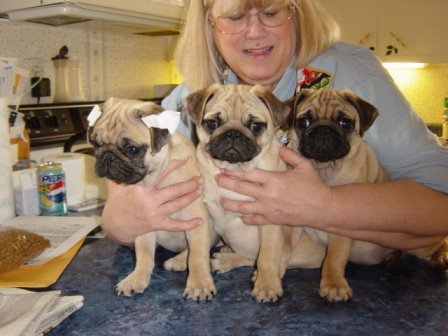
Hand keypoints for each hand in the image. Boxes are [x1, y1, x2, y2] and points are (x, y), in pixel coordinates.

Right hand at [102, 160, 203, 244]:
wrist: (114, 226)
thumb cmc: (116, 203)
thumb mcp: (116, 185)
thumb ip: (122, 171)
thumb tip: (123, 155)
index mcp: (140, 188)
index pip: (160, 174)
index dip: (174, 166)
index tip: (185, 160)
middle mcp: (150, 201)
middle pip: (174, 190)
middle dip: (189, 184)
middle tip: (200, 179)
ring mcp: (155, 214)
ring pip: (177, 205)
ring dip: (191, 197)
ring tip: (200, 190)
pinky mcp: (158, 224)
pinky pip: (175, 226)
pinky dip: (188, 225)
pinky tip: (200, 221)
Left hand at [216, 147, 331, 226]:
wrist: (322, 208)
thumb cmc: (314, 186)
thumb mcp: (304, 165)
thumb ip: (289, 155)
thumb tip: (279, 147)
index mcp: (273, 179)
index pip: (247, 175)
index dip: (233, 172)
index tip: (223, 169)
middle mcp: (267, 194)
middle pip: (240, 189)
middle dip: (225, 184)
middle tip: (216, 180)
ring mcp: (268, 209)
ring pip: (242, 207)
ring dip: (229, 204)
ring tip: (220, 201)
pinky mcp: (272, 220)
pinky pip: (254, 220)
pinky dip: (245, 218)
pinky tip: (240, 216)